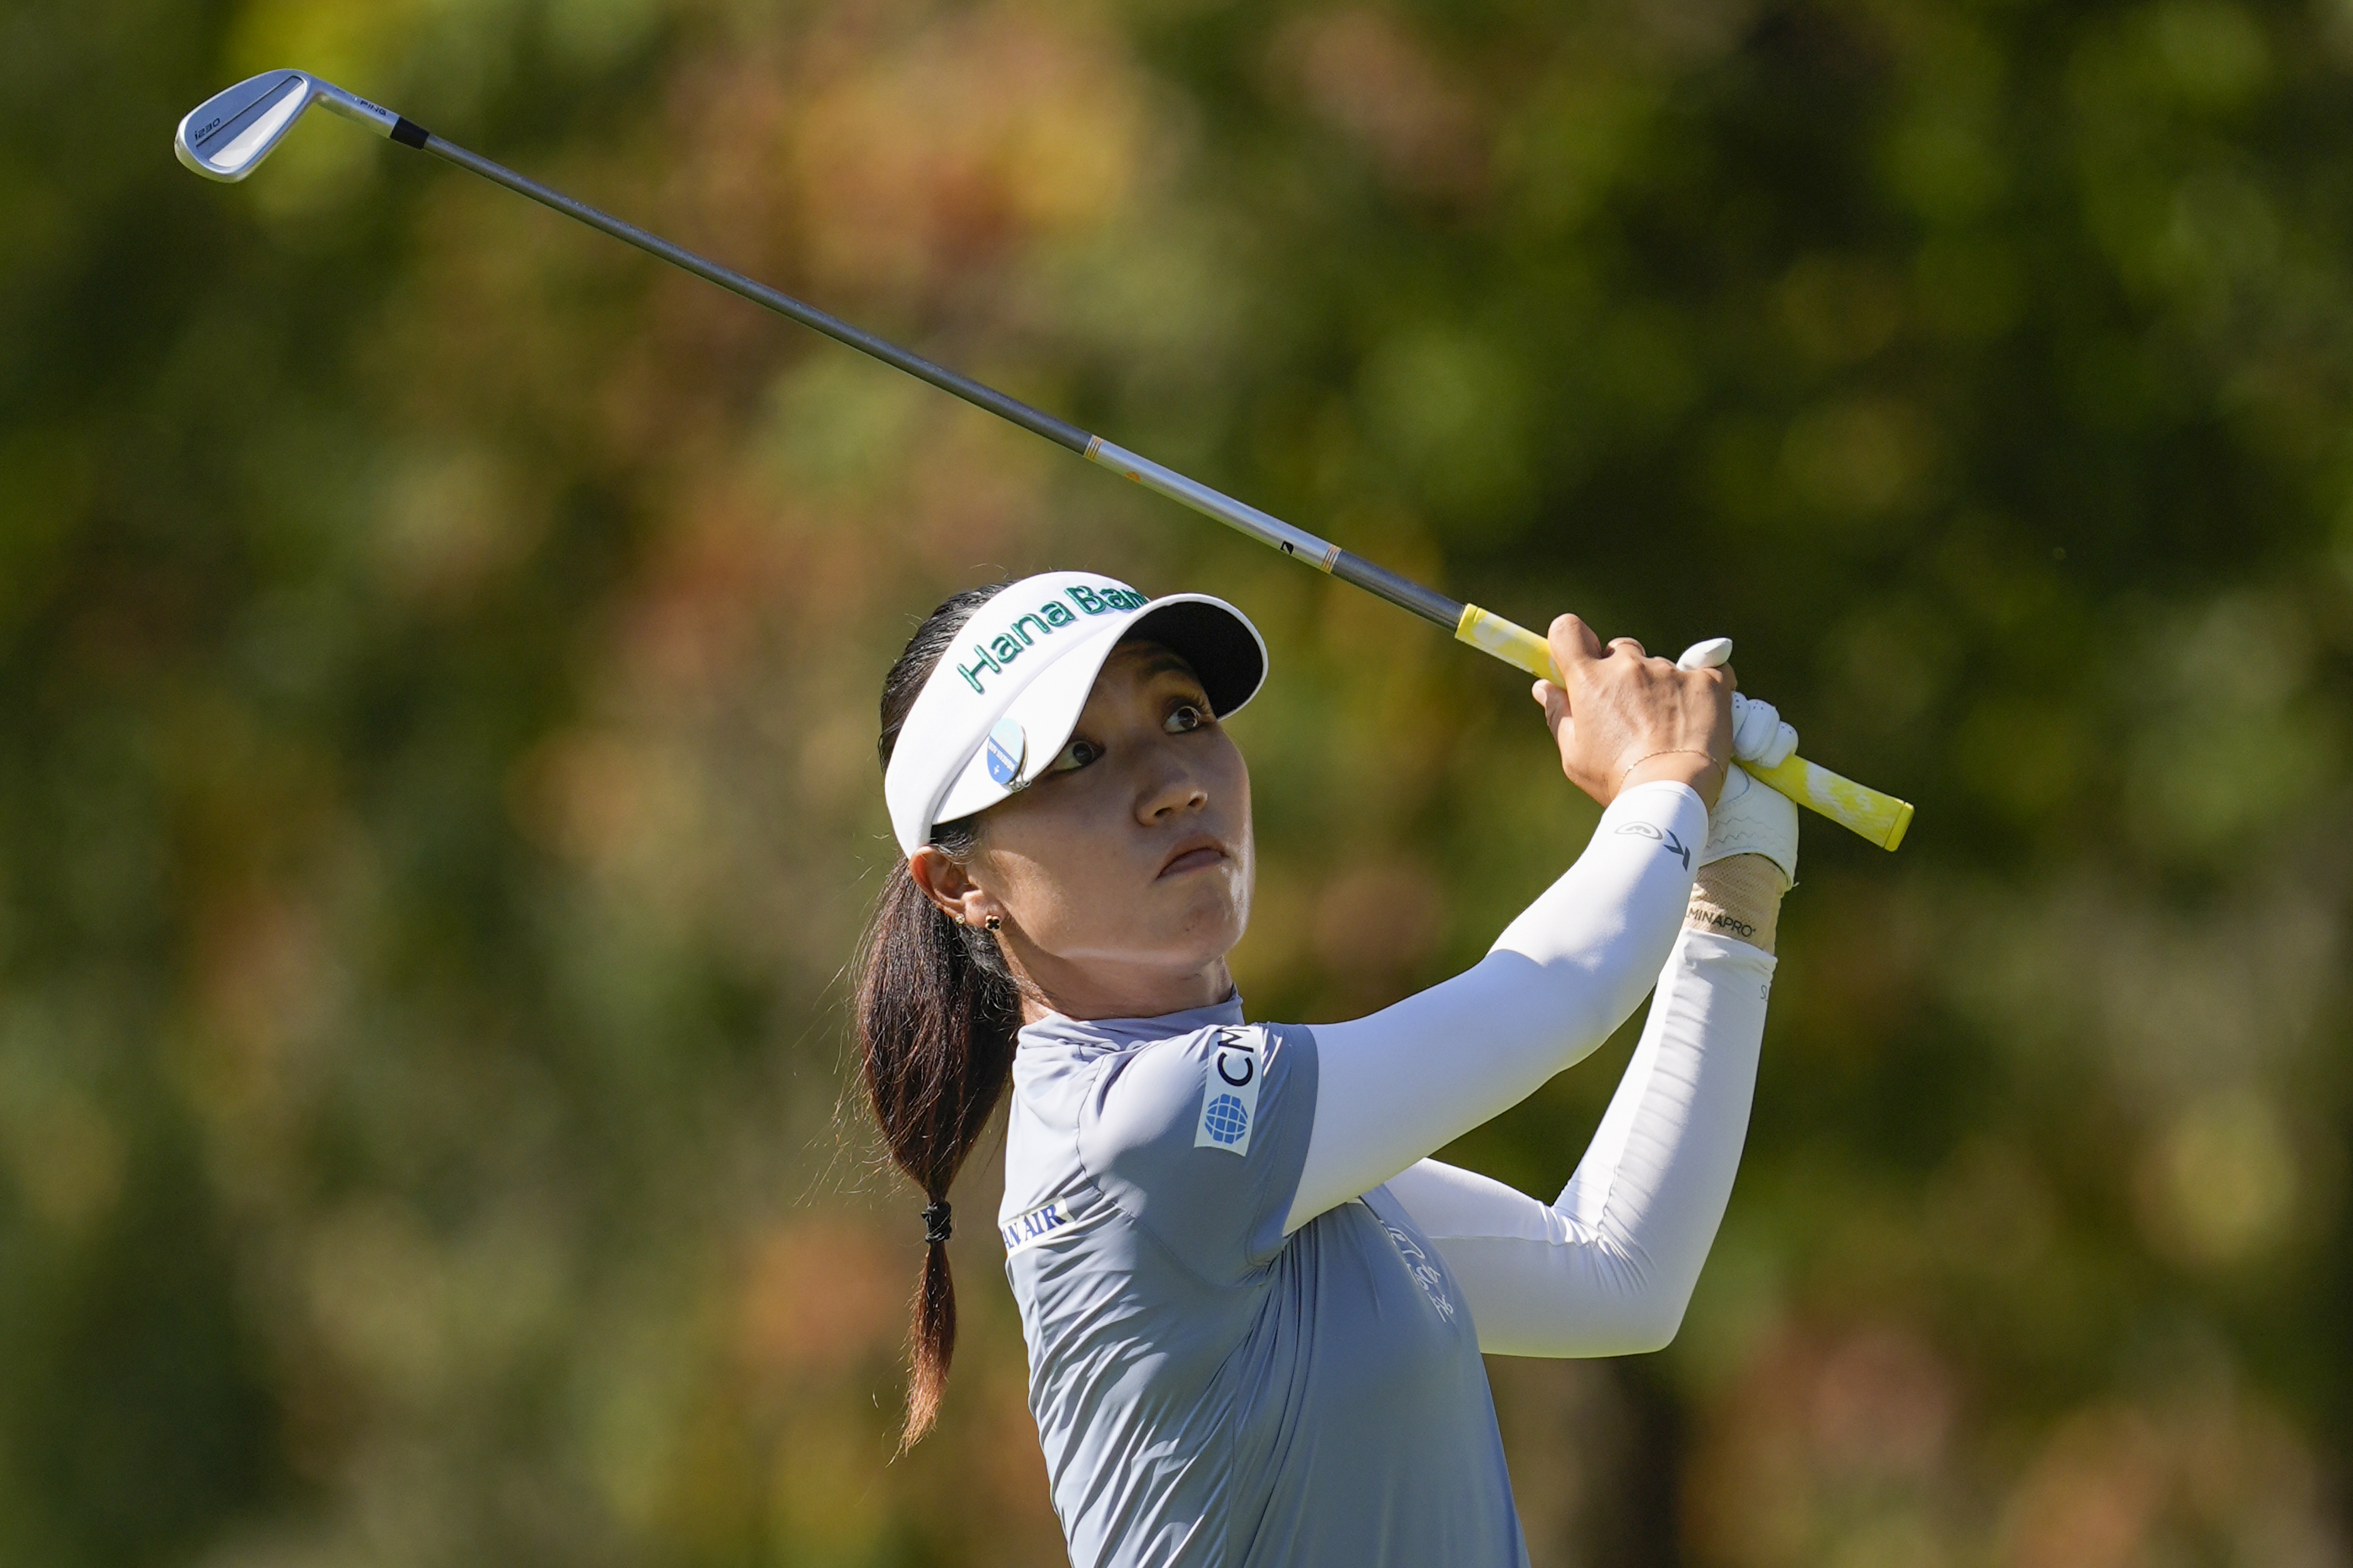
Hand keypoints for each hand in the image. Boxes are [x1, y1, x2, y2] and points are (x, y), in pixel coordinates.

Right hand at [1531, 614, 1732, 808]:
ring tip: (1667, 729)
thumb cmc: (1617, 778)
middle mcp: (1628, 666)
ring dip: (1659, 687)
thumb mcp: (1575, 755)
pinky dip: (1701, 689)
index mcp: (1590, 680)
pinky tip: (1699, 716)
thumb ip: (1559, 714)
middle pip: (1619, 649)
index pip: (1567, 630)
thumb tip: (1544, 688)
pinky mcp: (1707, 681)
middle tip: (1628, 710)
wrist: (1672, 792)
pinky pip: (1707, 671)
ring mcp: (1670, 670)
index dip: (1570, 640)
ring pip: (1659, 666)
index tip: (1576, 659)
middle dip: (1620, 672)